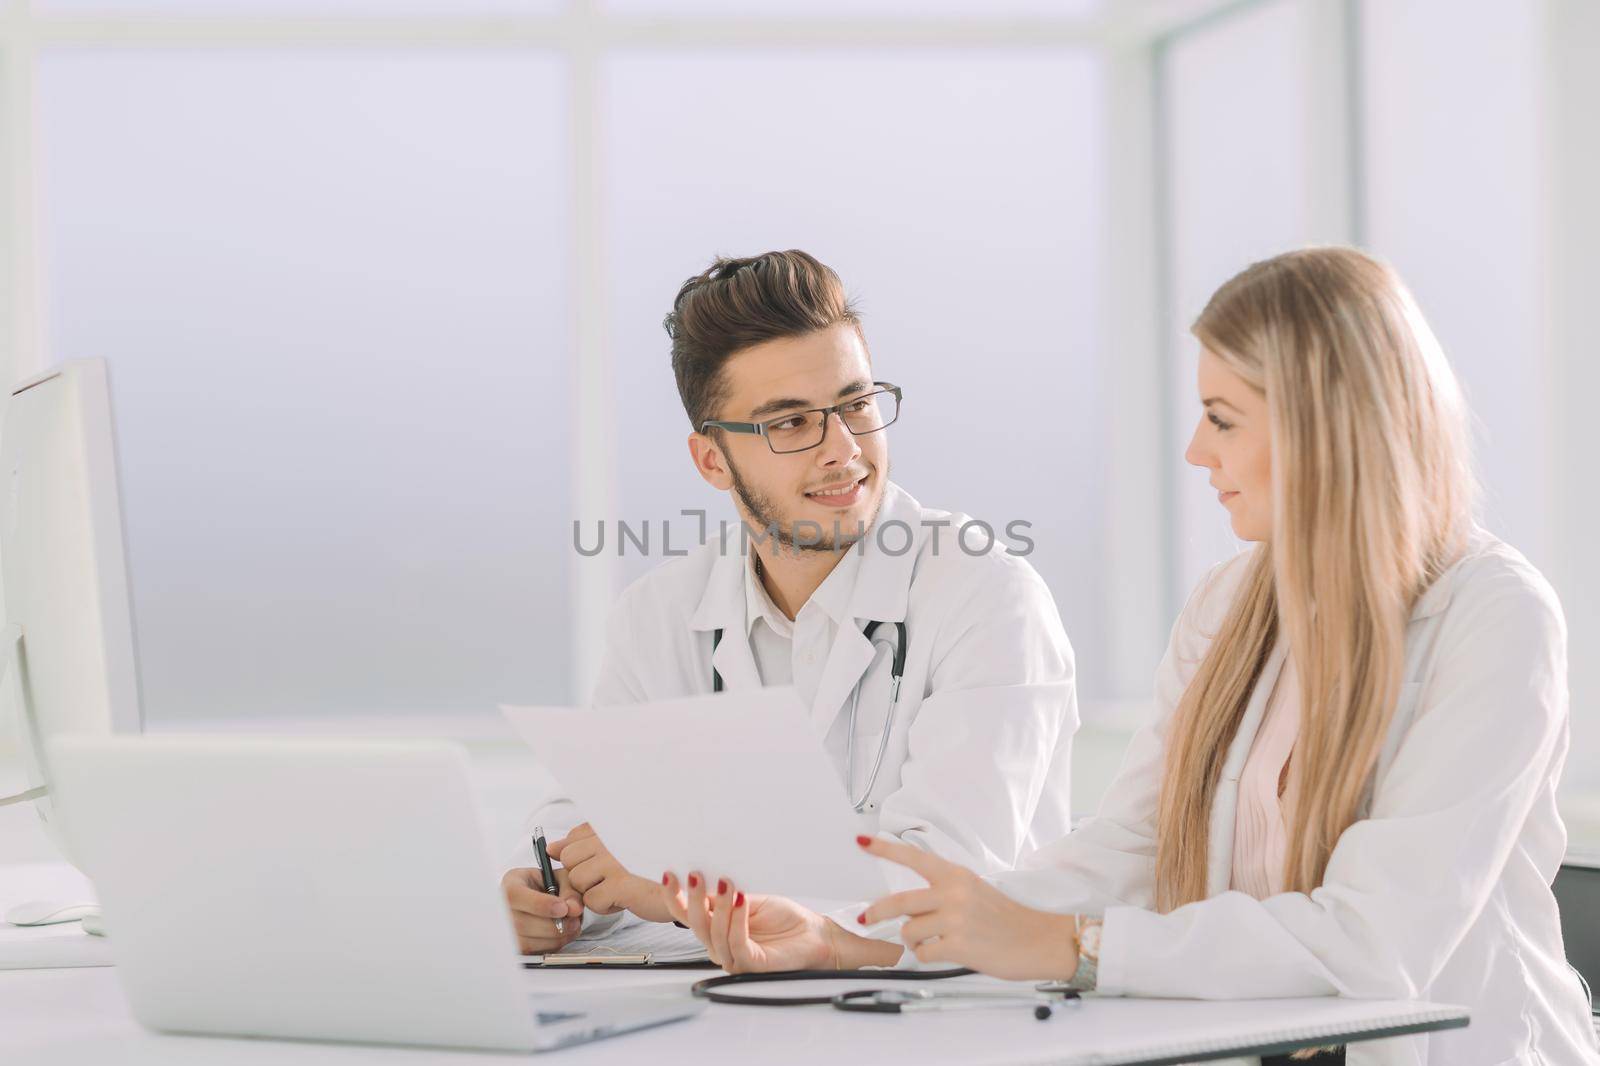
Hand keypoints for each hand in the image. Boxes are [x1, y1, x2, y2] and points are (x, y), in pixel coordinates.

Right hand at [501, 865, 582, 953]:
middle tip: (573, 921)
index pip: (514, 896)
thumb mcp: (558, 878)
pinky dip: (551, 946)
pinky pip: (533, 953)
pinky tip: (560, 936)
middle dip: (553, 926)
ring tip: (570, 927)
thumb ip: (569, 890)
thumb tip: (574, 908)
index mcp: (510, 885)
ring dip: (555, 938)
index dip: (540, 905)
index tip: (562, 908)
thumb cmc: (544, 886)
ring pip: (527, 943)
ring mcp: (505, 932)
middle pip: (521, 924)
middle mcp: (502, 910)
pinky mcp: (515, 948)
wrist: (536, 898)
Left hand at [549, 823, 672, 922]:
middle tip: (610, 879)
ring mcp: (615, 859)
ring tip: (620, 888)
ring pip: (577, 880)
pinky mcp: (620, 883)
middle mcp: (612, 838)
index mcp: (613, 826)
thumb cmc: (650, 869)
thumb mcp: (618, 850)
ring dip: (595, 891)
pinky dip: (606, 906)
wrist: (686, 887)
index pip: (574, 838)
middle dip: (584, 875)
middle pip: (570, 859)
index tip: (599, 865)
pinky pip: (592, 900)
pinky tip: (625, 899)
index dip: (580, 857)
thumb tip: (550, 847)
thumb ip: (584, 845)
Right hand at [660, 871, 846, 972]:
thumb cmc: (783, 919)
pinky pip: (738, 943)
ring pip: (716, 934)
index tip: (669, 875)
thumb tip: (699, 882)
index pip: (687, 916)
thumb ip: (722, 897)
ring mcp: (735, 957)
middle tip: (696, 877)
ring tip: (727, 884)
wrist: (813, 934)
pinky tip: (742, 900)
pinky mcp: (752, 964)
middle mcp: (721, 946)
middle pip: (697, 925)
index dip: (675, 897)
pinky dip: (737, 920)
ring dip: (719, 906)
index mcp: (716, 929)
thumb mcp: (747, 900)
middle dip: (694, 899)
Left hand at [857, 835, 1078, 980]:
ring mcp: (955, 919)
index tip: (862, 841)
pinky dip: (927, 957)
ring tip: (934, 942)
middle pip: (899, 901)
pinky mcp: (957, 945)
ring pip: (910, 931)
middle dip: (876, 912)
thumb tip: (910, 906)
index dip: (885, 849)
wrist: (1038, 941)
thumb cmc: (1007, 919)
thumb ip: (944, 892)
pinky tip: (946, 954)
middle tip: (865, 918)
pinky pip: (922, 954)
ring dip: (915, 941)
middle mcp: (953, 892)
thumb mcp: (975, 891)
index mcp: (957, 875)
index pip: (914, 857)